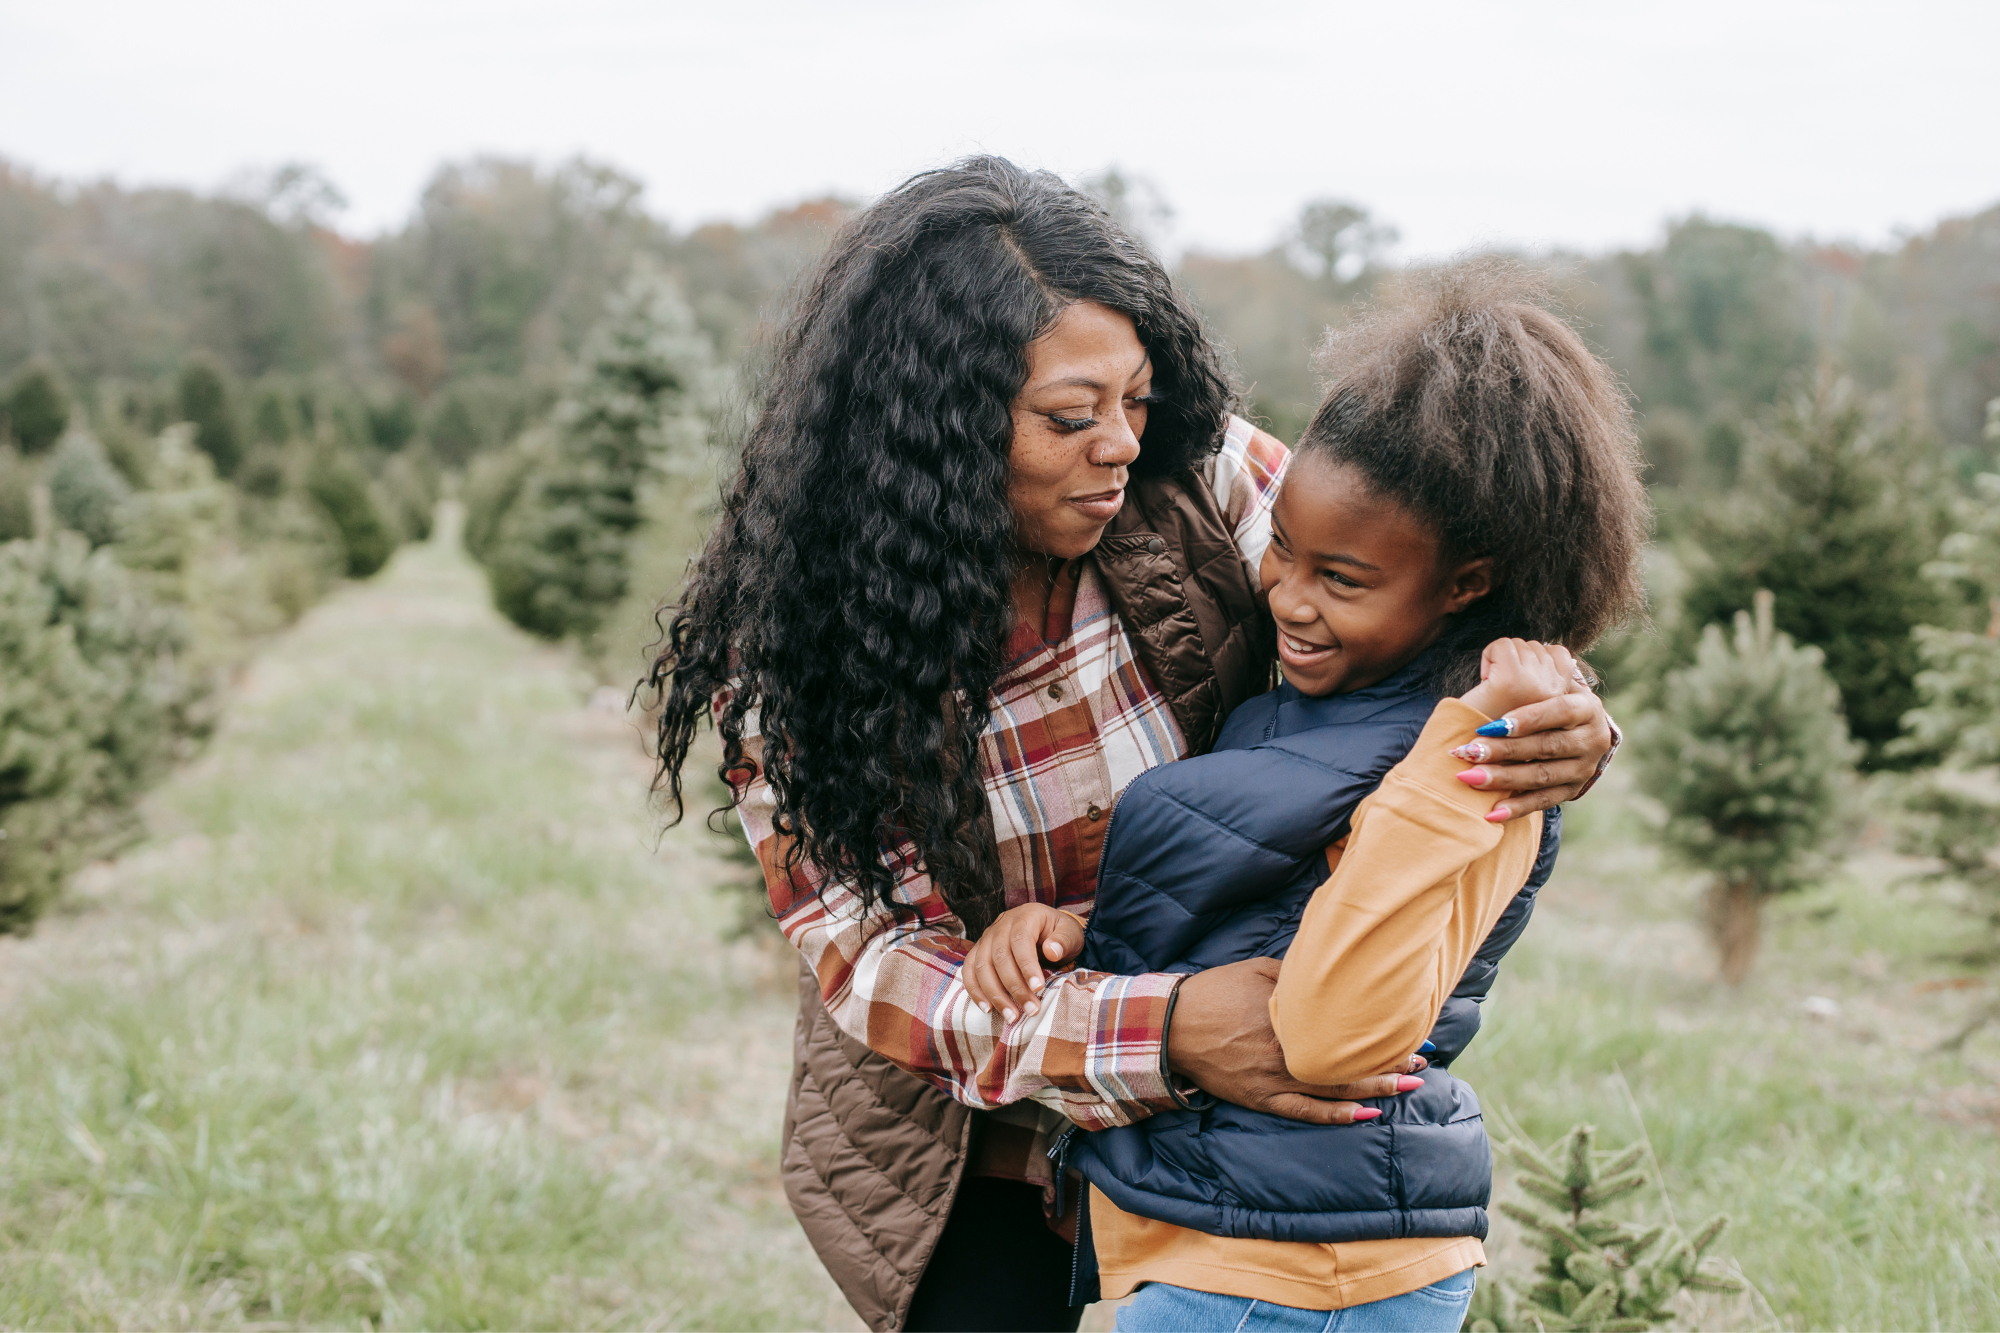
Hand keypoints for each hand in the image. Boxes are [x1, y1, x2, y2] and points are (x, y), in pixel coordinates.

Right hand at [960, 904, 1085, 1020]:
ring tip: (1012, 1016)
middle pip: (999, 956)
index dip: (1027, 965)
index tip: (1038, 988)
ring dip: (995, 994)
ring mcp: (987, 938)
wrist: (1047, 930)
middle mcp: (1001, 925)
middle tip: (1031, 1010)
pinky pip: (969, 971)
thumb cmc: (1059, 935)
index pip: (1020, 939)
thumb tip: (1052, 951)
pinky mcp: (979, 951)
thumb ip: (1063, 940)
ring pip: (982, 966)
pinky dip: (976, 990)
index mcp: (1025, 917)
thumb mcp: (1071, 933)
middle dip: (1014, 987)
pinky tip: (988, 1008)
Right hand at [1166, 957, 1425, 1123]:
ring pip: (1333, 1089)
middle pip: (1347, 1060)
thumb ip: (1297, 978)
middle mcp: (1286, 1052)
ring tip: (1409, 1086)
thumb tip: (1332, 977)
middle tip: (1423, 1062)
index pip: (1345, 1027)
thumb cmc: (1214, 991)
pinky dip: (1337, 1115)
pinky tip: (1366, 1115)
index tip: (1413, 1029)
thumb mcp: (1259, 970)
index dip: (1381, 1032)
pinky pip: (1305, 1112)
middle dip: (1388, 1062)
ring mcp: (1273, 1080)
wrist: (1169, 1026)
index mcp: (1287, 1017)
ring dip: (1374, 1088)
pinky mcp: (1261, 1098)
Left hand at [1451, 642, 1612, 822]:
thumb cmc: (1552, 703)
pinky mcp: (1573, 791)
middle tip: (1467, 752)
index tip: (1489, 724)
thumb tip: (1497, 656)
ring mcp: (1585, 768)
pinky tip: (1490, 813)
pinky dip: (1516, 808)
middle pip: (1545, 746)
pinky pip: (1543, 802)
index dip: (1525, 718)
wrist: (1583, 732)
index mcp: (1586, 708)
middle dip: (1503, 751)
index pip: (1557, 711)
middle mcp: (1592, 739)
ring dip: (1503, 779)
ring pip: (1541, 775)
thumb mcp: (1553, 685)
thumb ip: (1533, 675)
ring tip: (1469, 778)